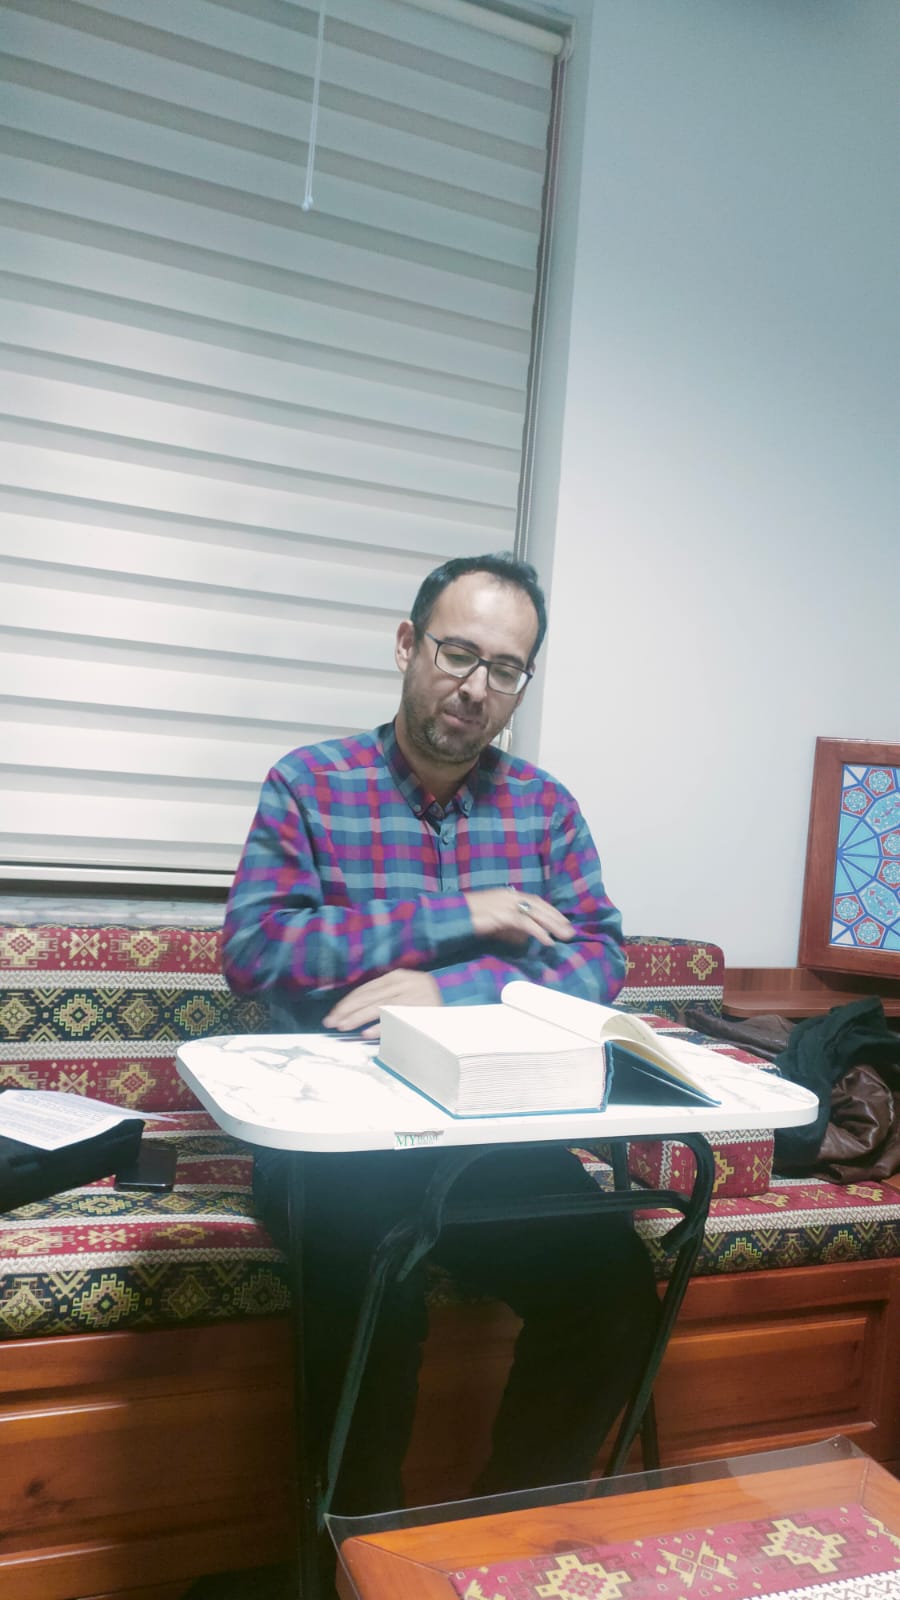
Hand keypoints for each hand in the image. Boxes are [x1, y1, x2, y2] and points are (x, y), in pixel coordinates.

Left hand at [322, 970, 441, 1038]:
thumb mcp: (404, 993)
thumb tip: (351, 1009)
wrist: (454, 1016)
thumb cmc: (424, 1005)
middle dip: (348, 1010)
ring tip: (343, 1026)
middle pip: (369, 996)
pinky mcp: (422, 1011)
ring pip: (379, 1007)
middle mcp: (406, 982)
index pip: (367, 988)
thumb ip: (383, 996)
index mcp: (398, 976)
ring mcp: (414, 996)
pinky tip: (366, 1034)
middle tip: (331, 1022)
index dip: (348, 1001)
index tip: (334, 1014)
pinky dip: (381, 1027)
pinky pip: (396, 1020)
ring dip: (358, 1018)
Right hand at [464, 887, 574, 948]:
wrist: (452, 915)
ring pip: (535, 914)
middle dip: (557, 918)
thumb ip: (509, 927)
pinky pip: (525, 924)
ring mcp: (506, 904)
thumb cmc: (469, 918)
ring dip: (552, 925)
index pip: (535, 901)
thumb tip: (524, 938)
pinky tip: (547, 941)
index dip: (551, 911)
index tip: (563, 921)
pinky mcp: (502, 915)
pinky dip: (538, 933)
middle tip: (570, 931)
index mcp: (508, 894)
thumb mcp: (494, 921)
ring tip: (565, 937)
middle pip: (539, 906)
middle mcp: (510, 896)